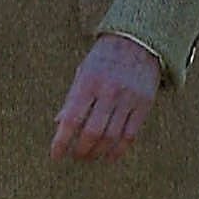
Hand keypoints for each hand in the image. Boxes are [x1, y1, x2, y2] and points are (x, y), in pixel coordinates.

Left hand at [50, 34, 161, 161]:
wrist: (137, 40)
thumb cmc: (104, 58)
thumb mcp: (83, 71)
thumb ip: (72, 97)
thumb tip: (59, 122)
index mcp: (88, 82)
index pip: (71, 118)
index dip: (61, 140)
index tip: (55, 155)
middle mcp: (108, 91)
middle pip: (92, 132)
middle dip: (81, 150)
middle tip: (75, 156)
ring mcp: (128, 98)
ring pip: (111, 136)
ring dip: (98, 152)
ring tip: (90, 157)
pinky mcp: (144, 104)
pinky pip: (130, 134)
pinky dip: (119, 150)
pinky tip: (110, 157)